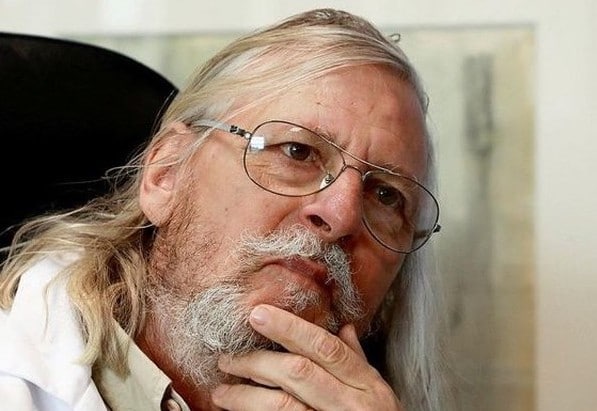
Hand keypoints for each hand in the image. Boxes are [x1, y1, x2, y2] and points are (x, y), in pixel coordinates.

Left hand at [211, 304, 404, 410]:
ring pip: (283, 405)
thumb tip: (344, 329)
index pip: (324, 347)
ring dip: (246, 397)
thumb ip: (356, 360)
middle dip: (258, 361)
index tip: (258, 314)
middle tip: (228, 357)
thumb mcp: (378, 390)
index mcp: (365, 383)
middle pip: (298, 372)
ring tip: (222, 392)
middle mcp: (349, 403)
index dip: (290, 328)